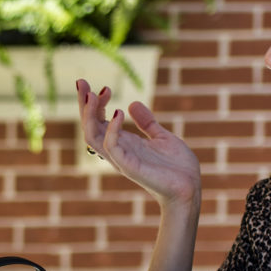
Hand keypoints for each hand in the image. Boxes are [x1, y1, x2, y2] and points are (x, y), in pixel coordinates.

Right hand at [76, 79, 199, 206]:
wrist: (189, 188)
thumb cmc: (177, 167)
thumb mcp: (162, 136)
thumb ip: (147, 122)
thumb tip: (133, 103)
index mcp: (124, 143)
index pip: (99, 122)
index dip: (97, 104)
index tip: (103, 87)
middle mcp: (118, 151)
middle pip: (89, 127)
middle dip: (84, 104)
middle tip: (81, 81)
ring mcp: (122, 159)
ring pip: (92, 137)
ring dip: (89, 115)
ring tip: (92, 94)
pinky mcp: (129, 166)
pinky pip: (112, 147)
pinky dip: (111, 129)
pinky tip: (118, 112)